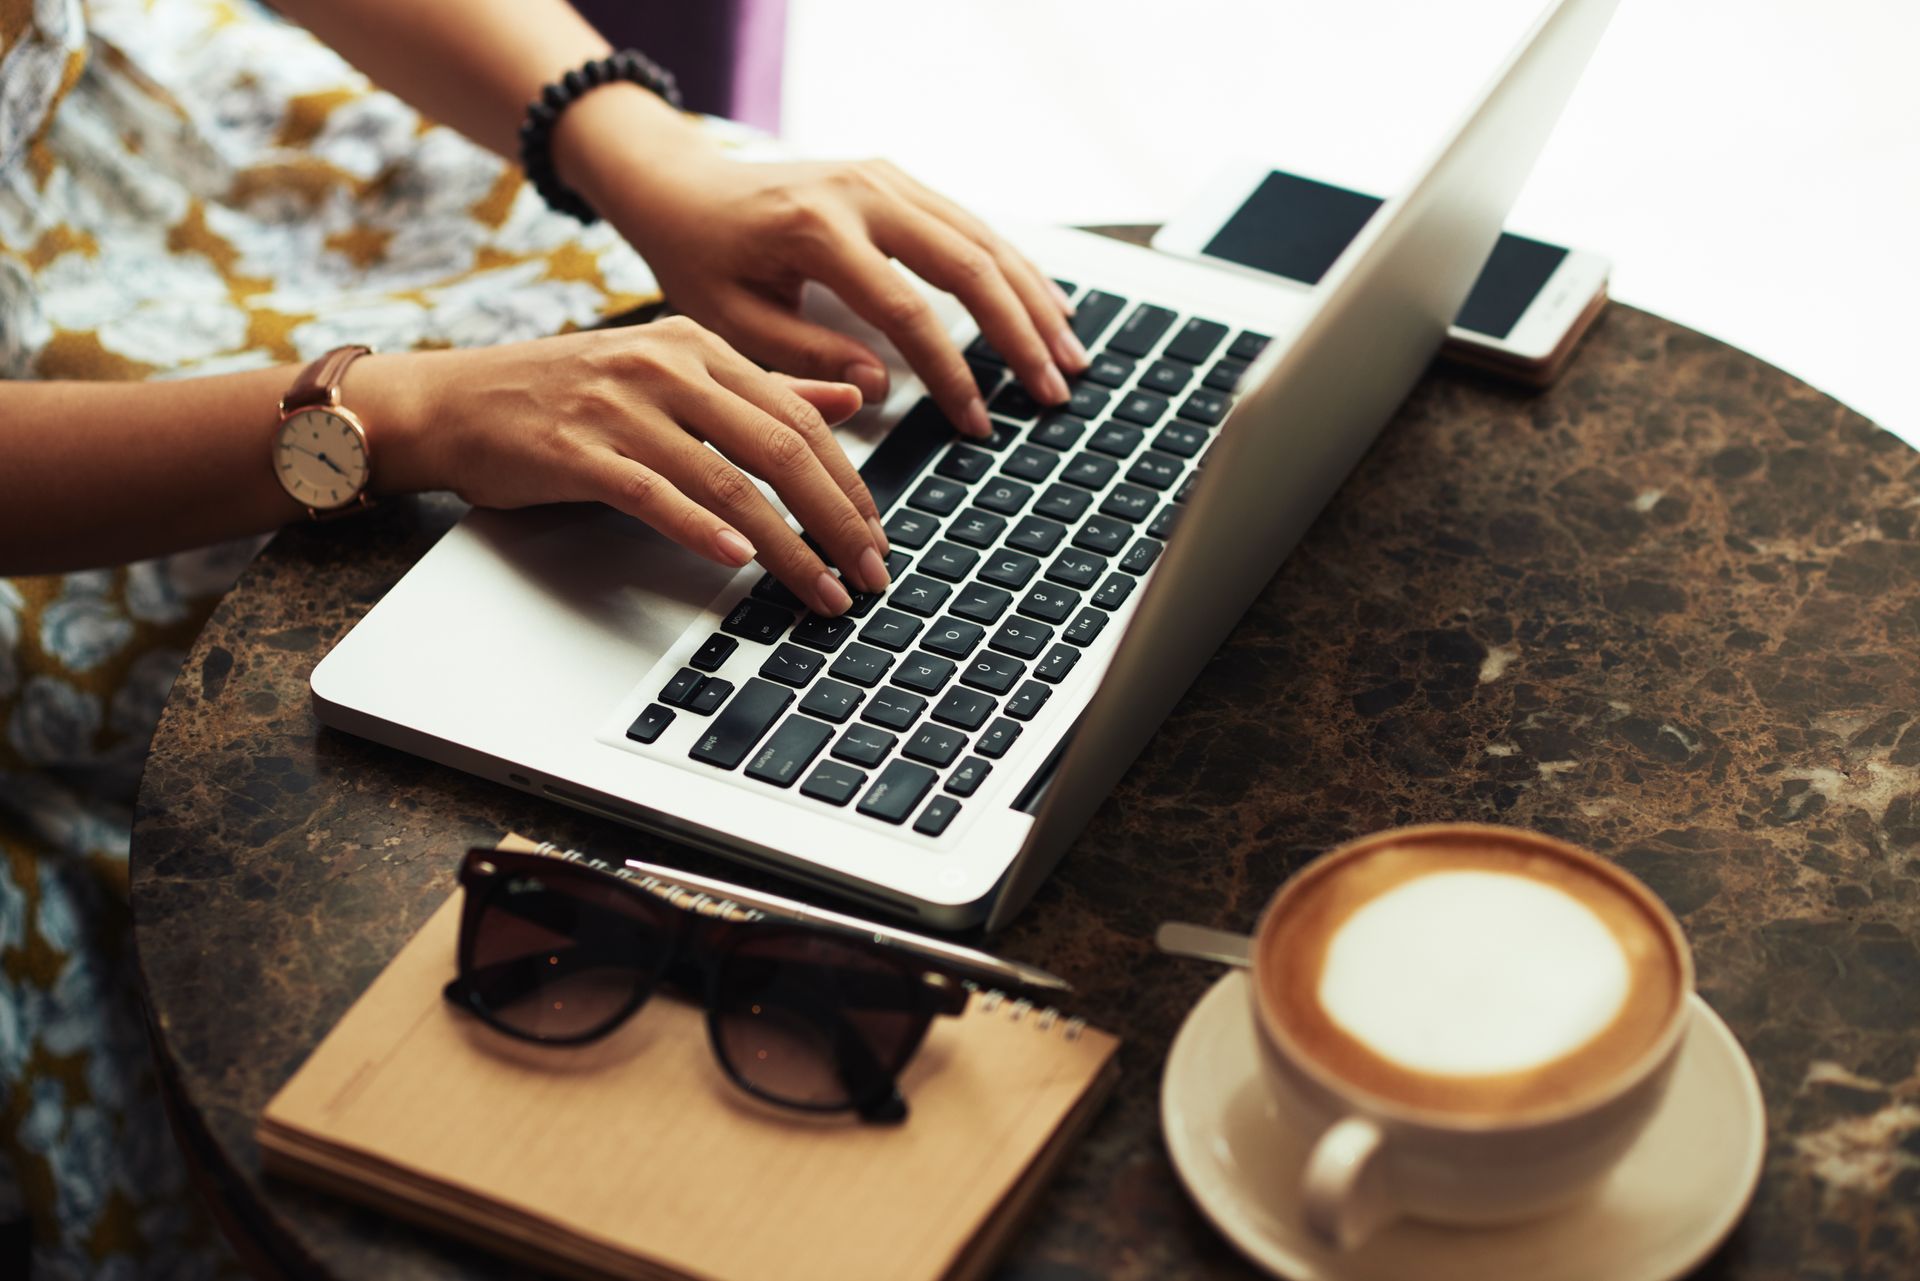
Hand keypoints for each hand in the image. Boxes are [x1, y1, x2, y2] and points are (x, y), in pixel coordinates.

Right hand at [364, 321, 884, 616]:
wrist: (454, 401)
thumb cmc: (565, 394)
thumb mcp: (669, 375)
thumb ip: (759, 388)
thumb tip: (850, 401)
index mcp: (697, 345)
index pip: (799, 416)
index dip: (848, 481)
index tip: (876, 535)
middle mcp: (666, 367)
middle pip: (780, 447)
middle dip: (836, 519)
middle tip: (871, 573)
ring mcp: (621, 407)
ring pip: (729, 480)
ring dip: (787, 546)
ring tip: (823, 590)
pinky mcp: (578, 450)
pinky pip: (655, 494)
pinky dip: (701, 529)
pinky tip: (737, 562)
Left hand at [599, 147, 1088, 437]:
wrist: (683, 185)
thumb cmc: (700, 259)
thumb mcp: (731, 321)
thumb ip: (804, 356)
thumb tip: (878, 389)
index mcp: (817, 228)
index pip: (907, 311)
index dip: (950, 373)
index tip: (978, 424)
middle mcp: (861, 190)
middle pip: (967, 265)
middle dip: (1019, 335)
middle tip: (1054, 392)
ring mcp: (885, 176)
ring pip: (982, 238)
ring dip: (1032, 300)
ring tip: (1071, 357)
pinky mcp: (897, 179)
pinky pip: (970, 224)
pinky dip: (1013, 269)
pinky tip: (1046, 307)